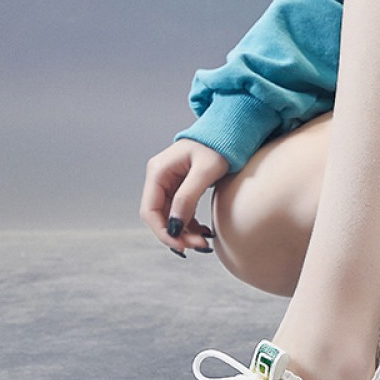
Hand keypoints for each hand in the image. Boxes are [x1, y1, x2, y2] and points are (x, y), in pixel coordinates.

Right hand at [139, 139, 229, 254]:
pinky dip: (190, 225)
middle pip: (158, 216)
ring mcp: (169, 183)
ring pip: (170, 217)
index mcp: (159, 172)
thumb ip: (188, 197)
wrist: (229, 133)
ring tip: (204, 243)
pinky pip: (180, 212)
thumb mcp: (205, 171)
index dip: (163, 231)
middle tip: (200, 246)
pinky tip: (205, 233)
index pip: (150, 210)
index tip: (182, 245)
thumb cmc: (219, 146)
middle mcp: (159, 178)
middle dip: (176, 235)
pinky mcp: (181, 188)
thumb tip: (174, 226)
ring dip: (184, 233)